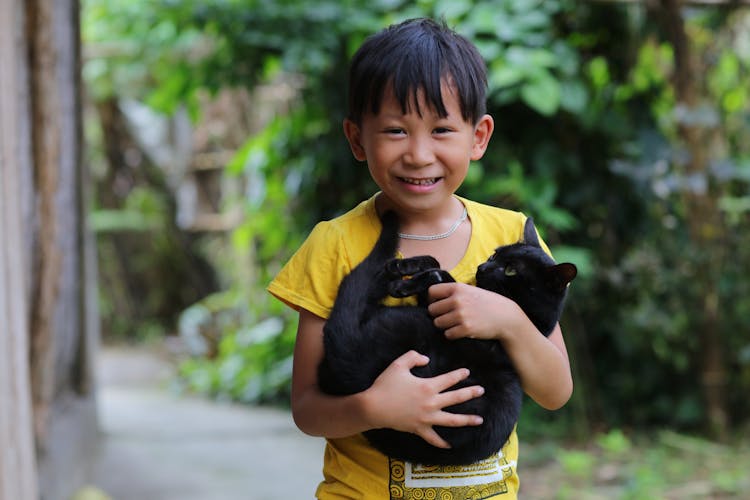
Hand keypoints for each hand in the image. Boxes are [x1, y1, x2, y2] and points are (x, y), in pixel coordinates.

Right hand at [363, 350, 484, 448]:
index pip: (449, 379)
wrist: (373, 407)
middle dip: (470, 393)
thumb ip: (414, 357)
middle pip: (456, 398)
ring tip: (479, 420)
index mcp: (427, 386)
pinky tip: (450, 445)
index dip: (459, 375)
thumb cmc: (385, 385)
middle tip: (481, 391)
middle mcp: (431, 403)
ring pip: (451, 420)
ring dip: (466, 420)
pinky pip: (433, 438)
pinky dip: (442, 442)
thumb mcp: (398, 364)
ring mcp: (426, 418)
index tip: (467, 372)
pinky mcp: (419, 429)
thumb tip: (426, 359)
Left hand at [427, 282, 523, 340]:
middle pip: (432, 310)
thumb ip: (455, 292)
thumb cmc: (488, 303)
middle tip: (447, 317)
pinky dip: (452, 334)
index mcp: (458, 288)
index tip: (437, 304)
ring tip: (454, 324)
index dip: (432, 299)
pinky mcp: (466, 329)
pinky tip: (460, 331)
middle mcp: (457, 300)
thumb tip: (434, 299)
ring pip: (438, 323)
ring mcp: (461, 315)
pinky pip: (448, 334)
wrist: (506, 317)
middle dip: (438, 315)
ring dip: (444, 325)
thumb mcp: (471, 290)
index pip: (432, 291)